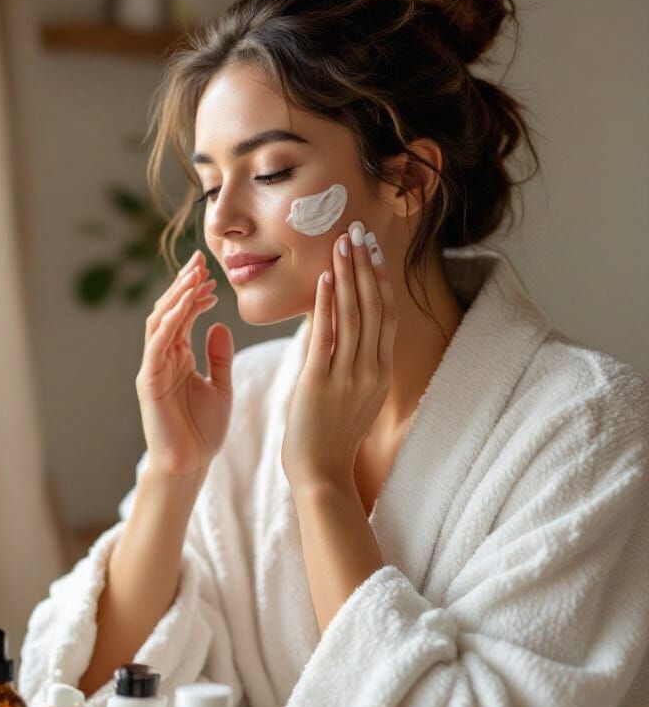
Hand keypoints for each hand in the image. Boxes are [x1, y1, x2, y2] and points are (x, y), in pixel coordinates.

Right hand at [136, 250, 234, 477]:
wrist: (190, 465)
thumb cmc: (203, 431)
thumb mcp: (221, 387)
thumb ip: (220, 356)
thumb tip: (219, 324)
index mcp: (178, 358)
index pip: (183, 315)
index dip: (195, 292)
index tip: (212, 273)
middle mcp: (162, 358)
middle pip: (168, 311)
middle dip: (183, 285)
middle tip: (200, 261)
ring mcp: (153, 369)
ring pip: (160, 323)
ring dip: (176, 297)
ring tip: (194, 277)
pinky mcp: (148, 382)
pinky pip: (157, 346)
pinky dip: (170, 324)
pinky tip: (185, 306)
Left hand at [281, 221, 398, 494]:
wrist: (322, 476)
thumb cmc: (331, 439)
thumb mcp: (352, 399)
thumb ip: (350, 365)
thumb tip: (338, 332)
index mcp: (380, 373)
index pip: (385, 316)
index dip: (379, 280)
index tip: (373, 250)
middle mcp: (371, 371)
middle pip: (373, 307)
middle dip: (365, 266)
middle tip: (358, 231)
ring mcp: (349, 377)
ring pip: (354, 316)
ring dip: (347, 276)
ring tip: (341, 244)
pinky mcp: (322, 384)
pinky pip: (327, 336)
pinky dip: (325, 305)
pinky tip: (322, 279)